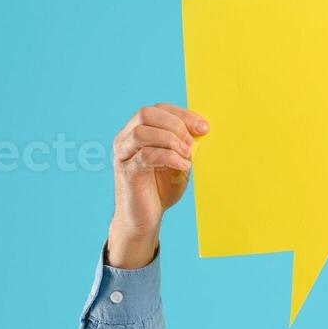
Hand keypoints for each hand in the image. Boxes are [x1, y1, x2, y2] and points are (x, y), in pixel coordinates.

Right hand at [107, 103, 208, 268]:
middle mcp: (125, 139)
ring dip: (170, 139)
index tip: (204, 128)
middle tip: (191, 142)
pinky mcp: (127, 171)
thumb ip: (184, 146)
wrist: (144, 220)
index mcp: (137, 131)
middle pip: (145, 113)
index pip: (158, 109)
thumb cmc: (161, 190)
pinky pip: (146, 155)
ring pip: (142, 132)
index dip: (182, 114)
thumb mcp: (178, 163)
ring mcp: (123, 154)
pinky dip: (168, 157)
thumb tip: (200, 130)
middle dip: (175, 123)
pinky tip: (182, 166)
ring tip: (186, 154)